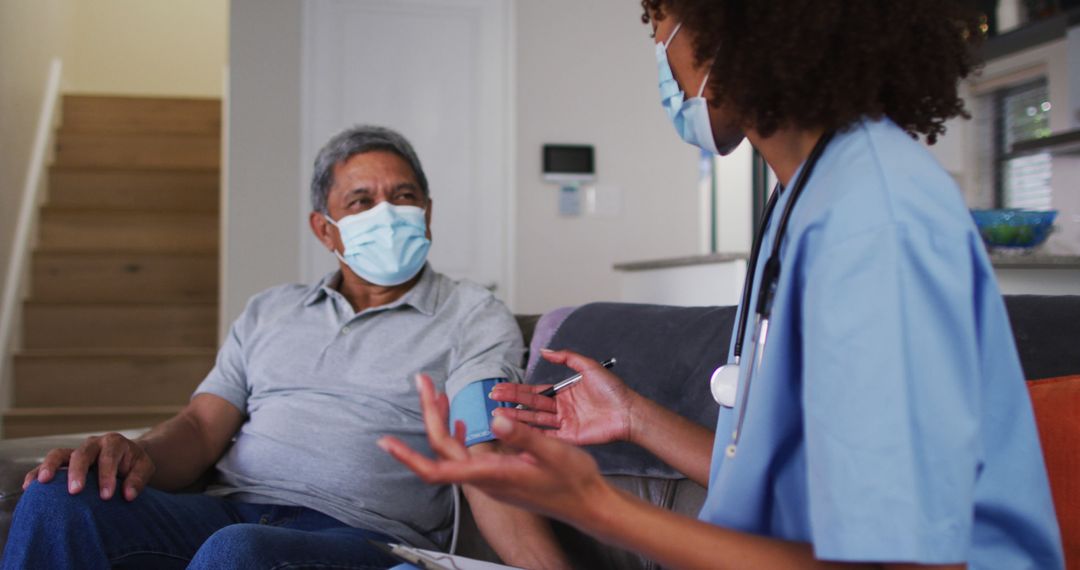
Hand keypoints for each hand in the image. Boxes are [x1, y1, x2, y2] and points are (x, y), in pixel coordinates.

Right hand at [22, 432, 155, 501]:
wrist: (127, 457)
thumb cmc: (134, 464)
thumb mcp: (144, 468)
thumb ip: (138, 479)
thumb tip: (128, 495)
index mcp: (114, 443)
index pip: (108, 458)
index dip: (106, 476)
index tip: (106, 496)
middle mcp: (93, 444)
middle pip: (82, 454)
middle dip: (78, 472)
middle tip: (75, 491)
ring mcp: (76, 452)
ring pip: (59, 454)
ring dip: (50, 467)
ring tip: (42, 483)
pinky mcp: (64, 462)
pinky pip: (46, 465)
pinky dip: (36, 473)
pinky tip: (29, 487)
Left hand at [378, 374, 610, 523]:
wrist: (587, 504)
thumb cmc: (573, 480)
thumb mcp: (553, 452)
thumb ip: (523, 436)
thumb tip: (494, 418)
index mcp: (492, 475)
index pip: (438, 469)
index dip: (409, 457)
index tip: (386, 442)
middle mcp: (485, 479)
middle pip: (442, 449)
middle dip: (428, 414)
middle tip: (423, 381)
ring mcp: (490, 479)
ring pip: (453, 451)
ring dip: (441, 421)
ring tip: (435, 392)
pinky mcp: (498, 475)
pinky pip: (467, 455)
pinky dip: (458, 433)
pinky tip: (462, 419)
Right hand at [489, 349, 638, 445]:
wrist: (629, 411)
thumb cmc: (612, 389)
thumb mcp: (588, 367)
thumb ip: (567, 358)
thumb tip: (545, 351)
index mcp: (564, 393)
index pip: (535, 391)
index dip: (517, 390)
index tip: (499, 388)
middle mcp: (561, 409)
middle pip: (531, 405)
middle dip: (512, 402)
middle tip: (492, 399)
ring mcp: (564, 424)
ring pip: (535, 421)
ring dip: (517, 418)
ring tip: (497, 416)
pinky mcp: (570, 438)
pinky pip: (549, 437)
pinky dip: (533, 435)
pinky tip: (516, 433)